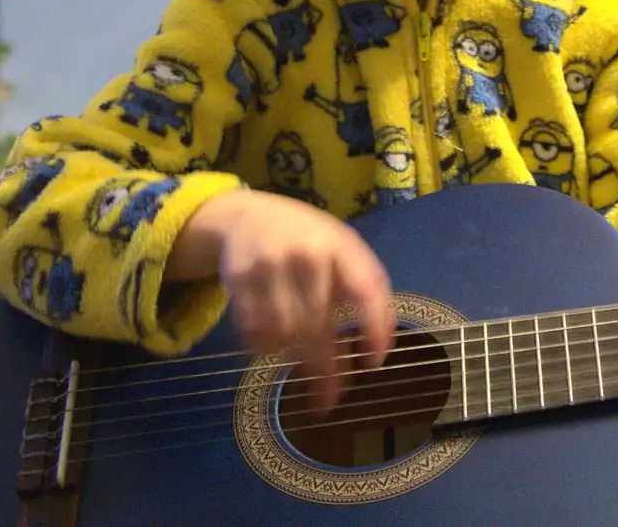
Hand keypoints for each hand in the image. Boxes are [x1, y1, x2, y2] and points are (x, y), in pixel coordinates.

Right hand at [168, 190, 395, 414]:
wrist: (248, 216)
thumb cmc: (309, 241)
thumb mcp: (344, 249)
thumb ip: (366, 287)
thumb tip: (379, 345)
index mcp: (341, 246)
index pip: (365, 291)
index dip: (373, 330)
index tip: (373, 364)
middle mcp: (306, 254)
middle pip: (319, 325)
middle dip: (326, 369)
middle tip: (330, 401)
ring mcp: (269, 265)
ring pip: (283, 334)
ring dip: (292, 357)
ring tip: (299, 360)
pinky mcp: (238, 278)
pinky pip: (253, 331)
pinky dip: (264, 347)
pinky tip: (273, 343)